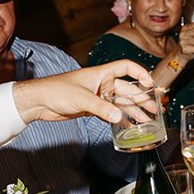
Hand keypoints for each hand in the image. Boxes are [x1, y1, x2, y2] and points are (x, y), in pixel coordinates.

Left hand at [12, 60, 153, 124]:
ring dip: (133, 111)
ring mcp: (98, 96)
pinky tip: (128, 126)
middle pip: (128, 89)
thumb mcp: (81, 98)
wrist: (39, 102)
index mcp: (101, 74)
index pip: (126, 67)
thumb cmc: (56, 90)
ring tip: (147, 121)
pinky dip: (120, 119)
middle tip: (154, 109)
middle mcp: (102, 84)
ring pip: (121, 103)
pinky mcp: (92, 108)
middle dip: (141, 98)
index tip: (151, 84)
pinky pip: (111, 113)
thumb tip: (119, 117)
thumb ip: (101, 108)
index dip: (140, 73)